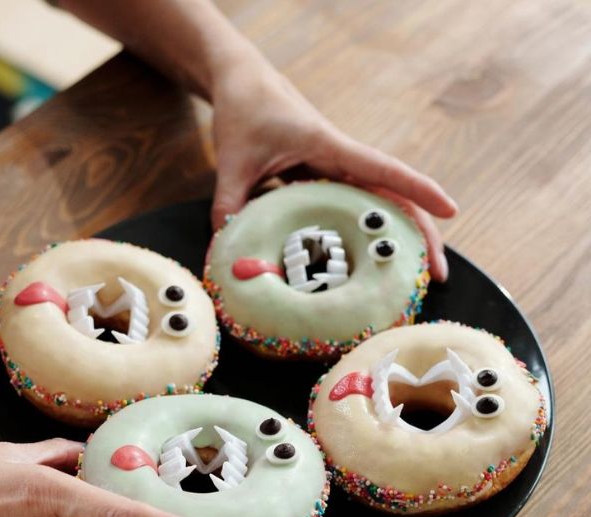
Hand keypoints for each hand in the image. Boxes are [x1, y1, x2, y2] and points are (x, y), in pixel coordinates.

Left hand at [210, 58, 457, 280]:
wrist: (241, 82)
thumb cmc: (244, 109)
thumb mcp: (233, 160)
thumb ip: (229, 204)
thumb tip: (225, 249)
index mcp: (328, 146)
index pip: (383, 170)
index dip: (418, 190)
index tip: (450, 212)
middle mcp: (339, 158)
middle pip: (392, 196)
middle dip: (420, 232)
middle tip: (437, 272)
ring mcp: (333, 169)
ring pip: (377, 204)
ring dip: (398, 236)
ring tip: (413, 276)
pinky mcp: (322, 177)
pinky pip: (352, 207)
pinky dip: (365, 231)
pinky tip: (370, 259)